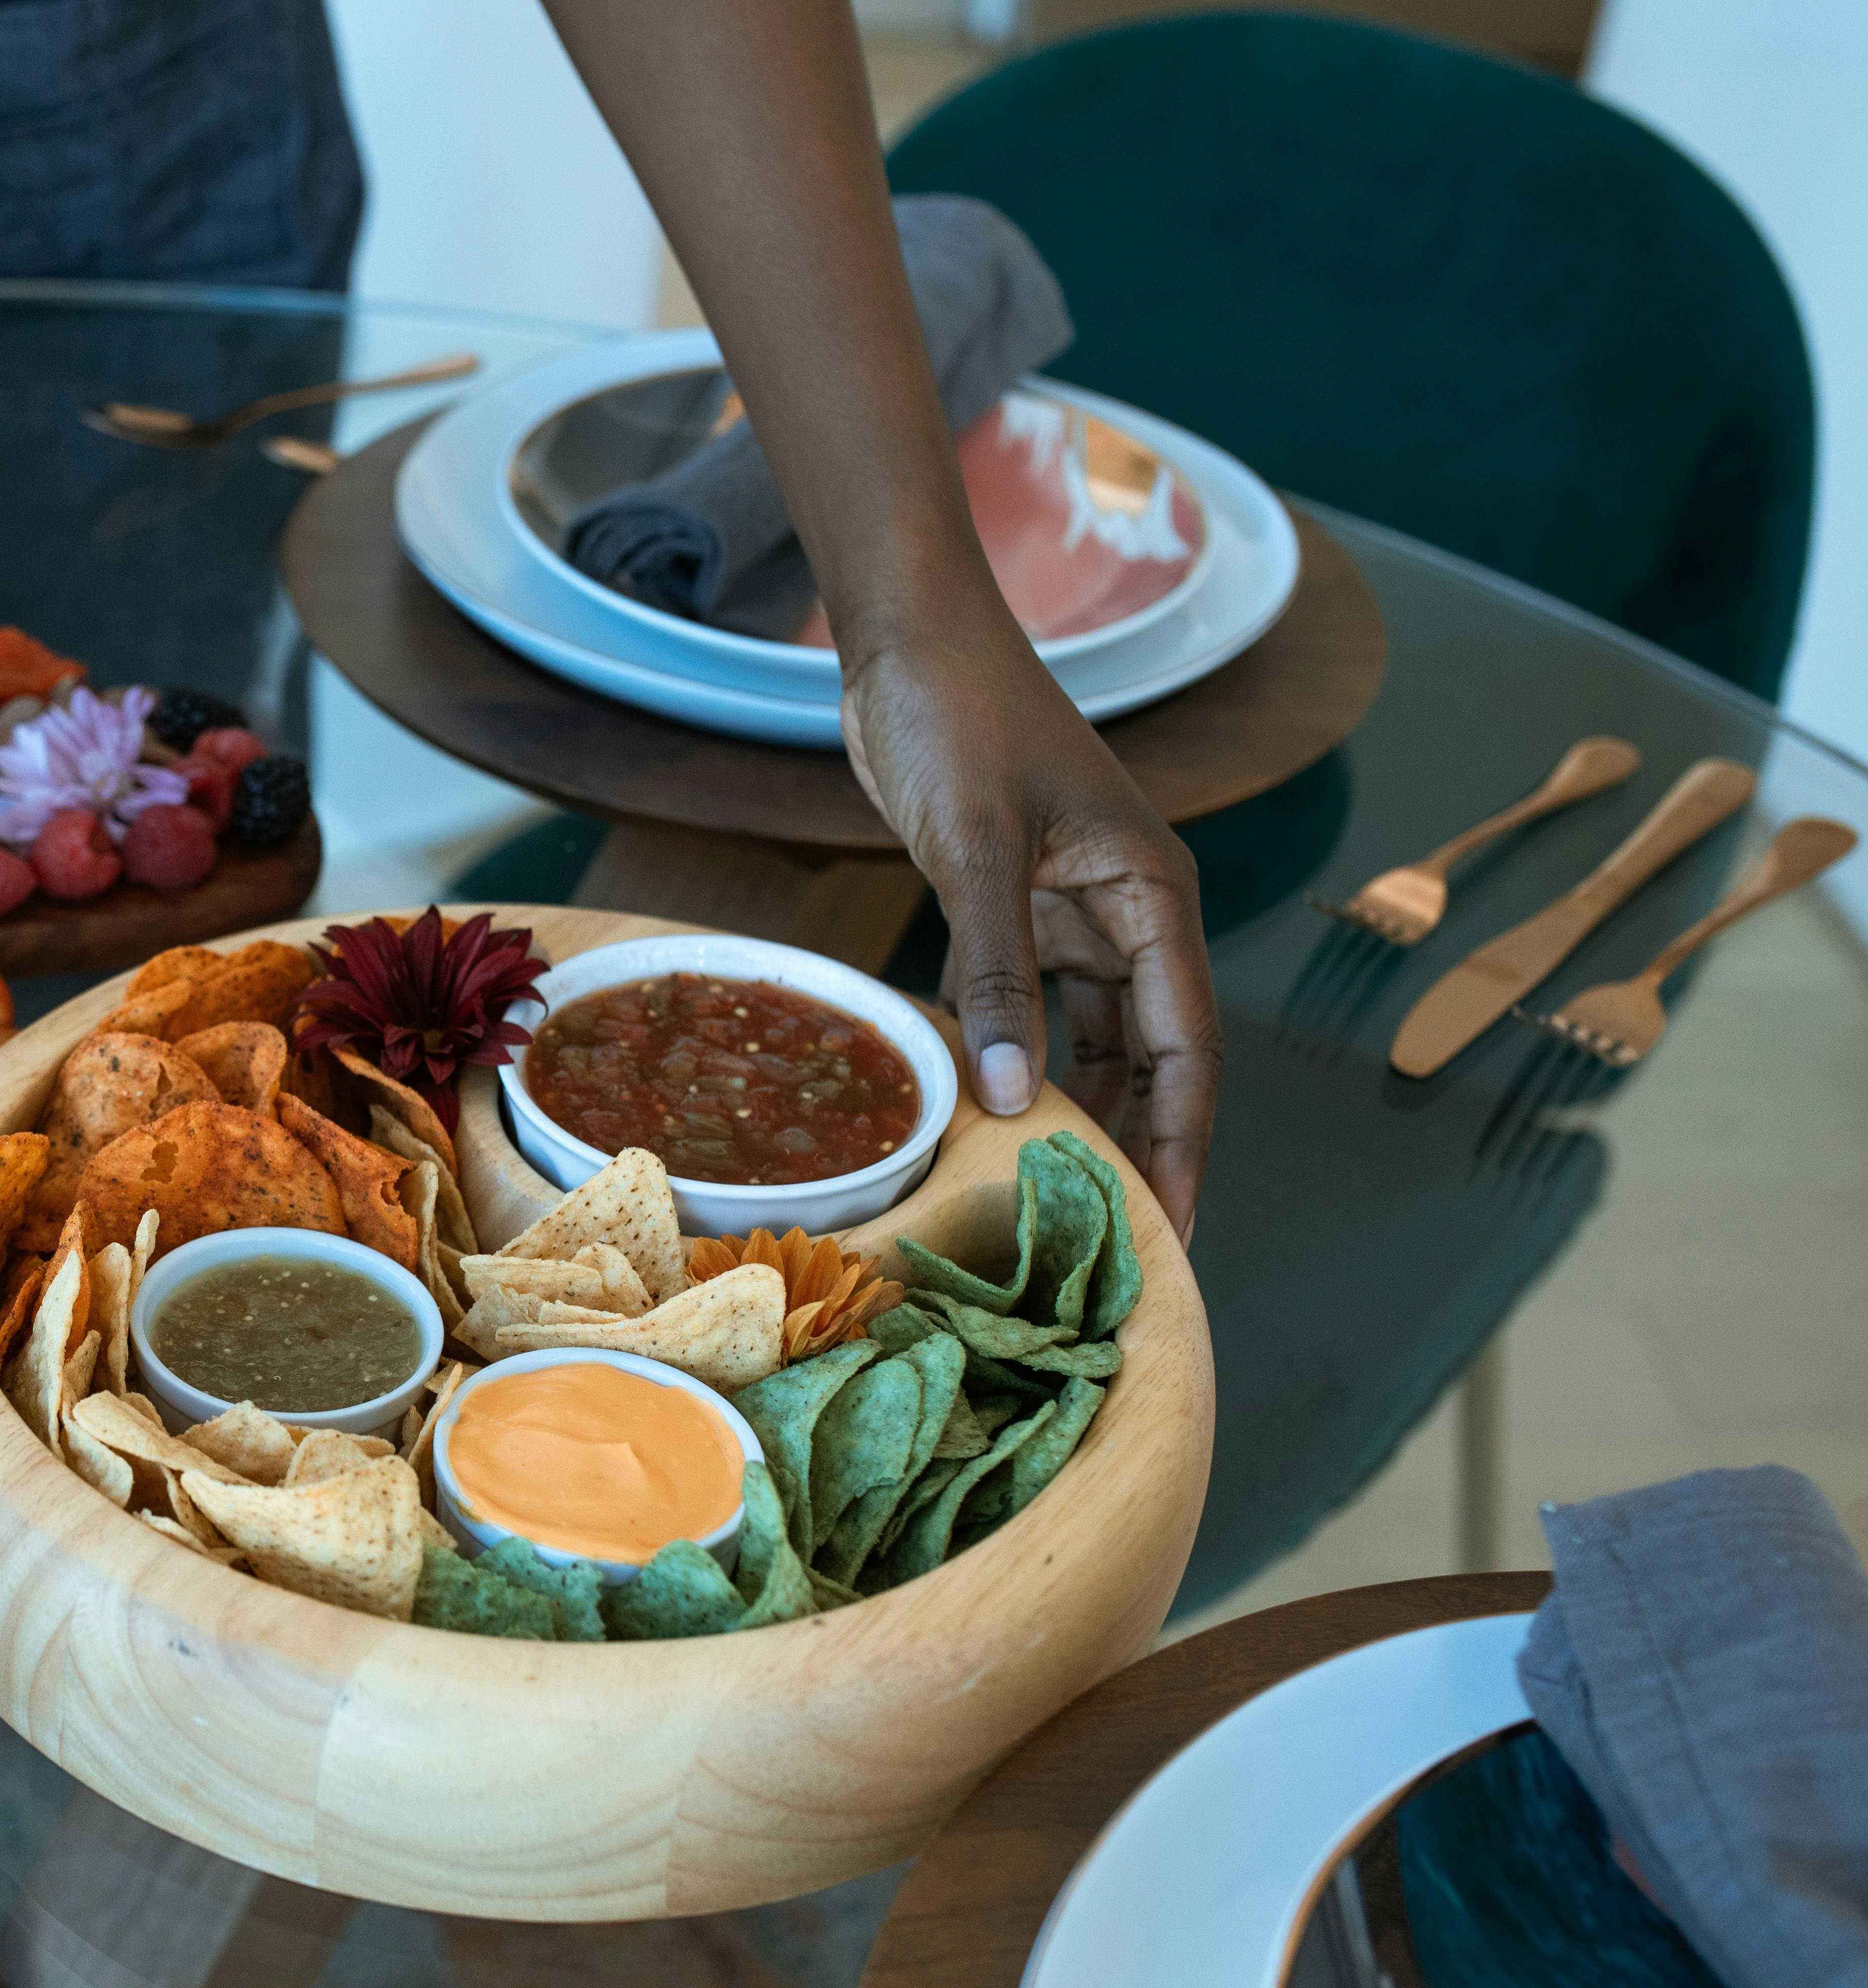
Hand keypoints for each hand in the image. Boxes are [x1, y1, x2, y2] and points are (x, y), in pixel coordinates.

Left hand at [841, 621, 1219, 1238]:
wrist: (910, 639)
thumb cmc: (957, 716)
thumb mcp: (975, 850)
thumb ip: (994, 973)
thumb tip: (1011, 1096)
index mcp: (1153, 893)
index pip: (1188, 1048)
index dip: (1183, 1142)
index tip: (1172, 1226)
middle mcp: (1129, 908)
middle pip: (1152, 1055)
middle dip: (1138, 1142)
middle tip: (1111, 1238)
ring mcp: (1074, 908)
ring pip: (1092, 1036)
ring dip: (1076, 1107)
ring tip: (1053, 1196)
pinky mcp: (1017, 903)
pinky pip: (1032, 1003)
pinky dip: (1016, 1055)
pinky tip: (988, 1114)